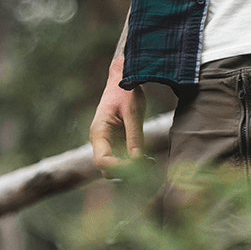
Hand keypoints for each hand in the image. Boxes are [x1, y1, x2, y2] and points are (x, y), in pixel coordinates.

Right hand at [90, 56, 146, 173]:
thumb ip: (134, 135)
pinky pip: (124, 158)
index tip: (138, 165)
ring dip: (132, 169)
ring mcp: (109, 142)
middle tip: (147, 165)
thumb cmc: (126, 91)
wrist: (124, 78)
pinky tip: (149, 160)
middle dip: (126, 171)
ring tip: (151, 163)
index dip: (118, 168)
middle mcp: (101, 141)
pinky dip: (135, 162)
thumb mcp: (132, 111)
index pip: (102, 161)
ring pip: (116, 166)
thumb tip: (137, 159)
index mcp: (99, 132)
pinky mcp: (118, 141)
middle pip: (107, 168)